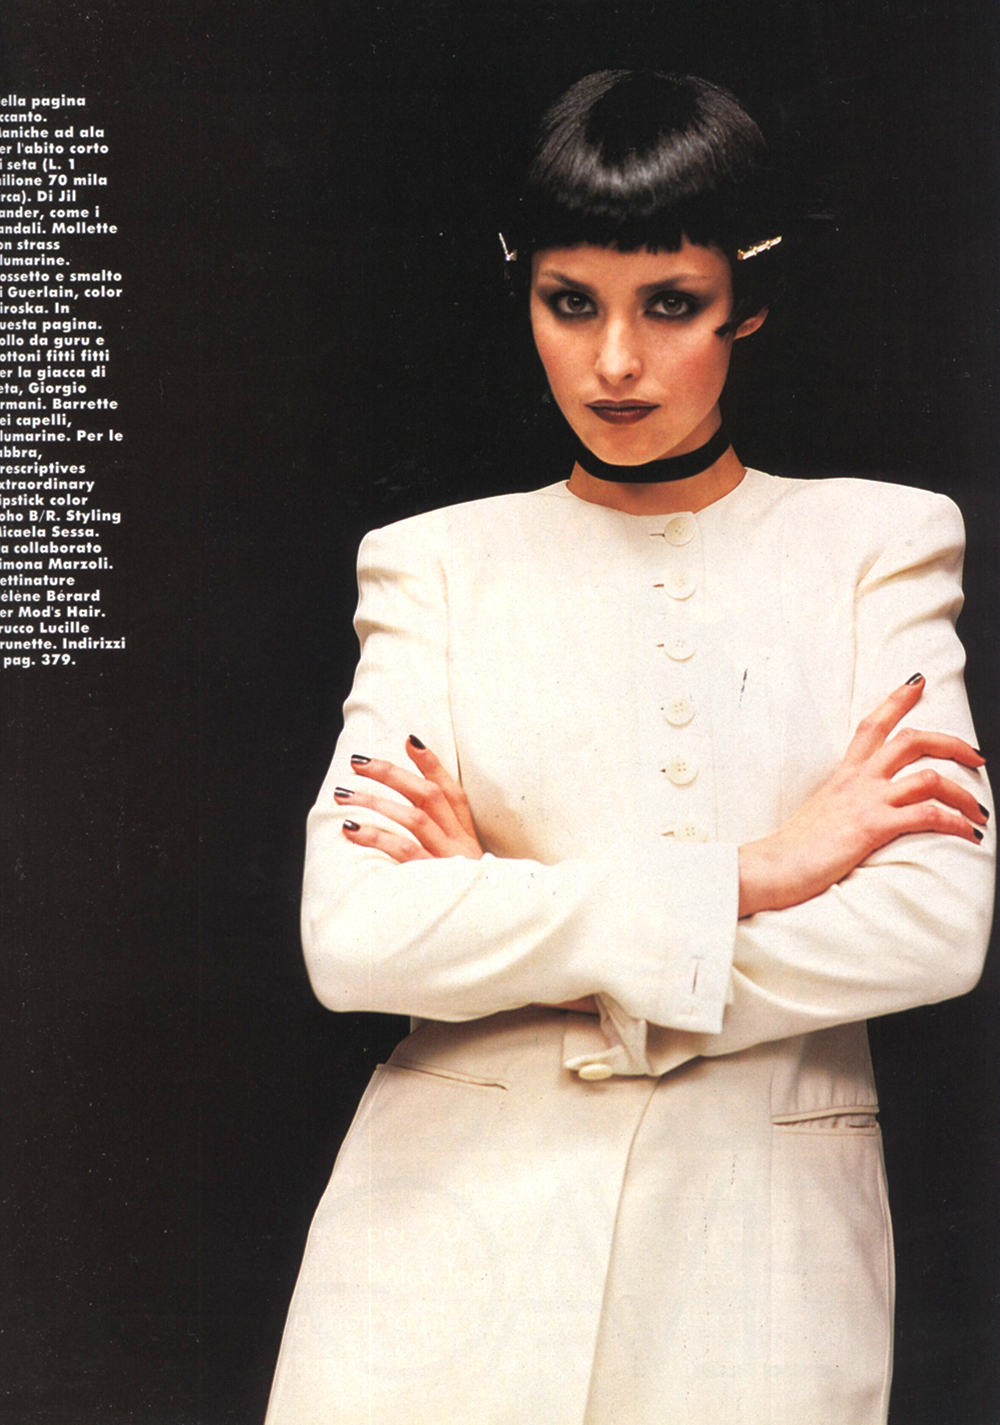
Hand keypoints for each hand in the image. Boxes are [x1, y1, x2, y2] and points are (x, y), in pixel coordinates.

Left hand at [339, 739, 597, 1012]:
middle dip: (391, 774)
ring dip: (375, 802)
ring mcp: (449, 863)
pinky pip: (404, 852)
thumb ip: (445, 847)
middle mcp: (461, 845)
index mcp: (470, 839)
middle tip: (358, 762)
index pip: (453, 792)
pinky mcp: (435, 882)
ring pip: (413, 819)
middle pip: (427, 797)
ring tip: (344, 794)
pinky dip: (376, 837)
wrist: (502, 936)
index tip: (409, 740)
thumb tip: (414, 827)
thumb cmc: (475, 907)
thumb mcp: (466, 872)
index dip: (432, 765)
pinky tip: (352, 830)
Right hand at [738, 675, 987, 917]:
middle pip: (911, 741)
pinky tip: (969, 834)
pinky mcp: (872, 826)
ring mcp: (865, 801)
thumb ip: (841, 804)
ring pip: (928, 778)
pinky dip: (956, 823)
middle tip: (976, 756)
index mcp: (843, 775)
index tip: (917, 683)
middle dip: (951, 743)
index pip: (871, 725)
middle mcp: (857, 781)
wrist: (770, 867)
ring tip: (979, 811)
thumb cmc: (791, 849)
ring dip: (963, 793)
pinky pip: (927, 815)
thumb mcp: (819, 814)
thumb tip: (853, 811)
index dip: (896, 700)